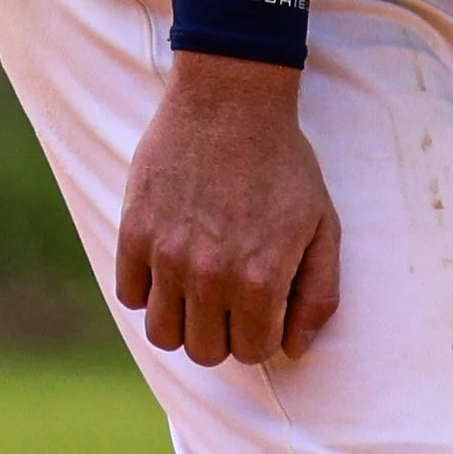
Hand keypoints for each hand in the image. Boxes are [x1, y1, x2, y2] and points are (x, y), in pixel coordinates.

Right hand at [115, 53, 342, 366]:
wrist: (230, 101)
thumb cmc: (283, 163)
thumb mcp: (322, 226)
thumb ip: (317, 295)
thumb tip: (295, 348)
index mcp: (260, 279)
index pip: (252, 351)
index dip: (261, 334)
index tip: (262, 309)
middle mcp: (210, 276)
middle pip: (204, 352)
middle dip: (223, 335)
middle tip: (231, 302)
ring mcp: (167, 256)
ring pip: (162, 334)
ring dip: (182, 322)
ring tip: (198, 293)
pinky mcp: (134, 232)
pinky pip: (130, 294)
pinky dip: (148, 291)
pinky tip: (169, 266)